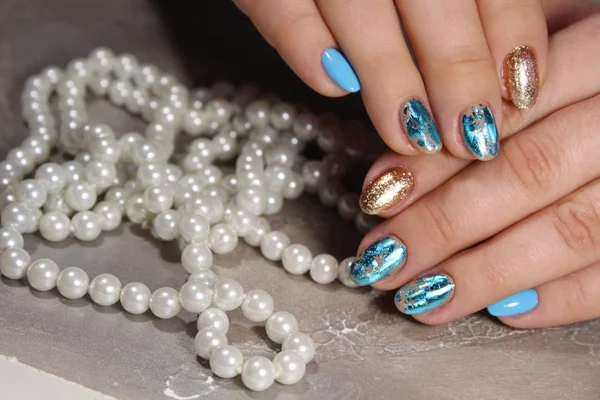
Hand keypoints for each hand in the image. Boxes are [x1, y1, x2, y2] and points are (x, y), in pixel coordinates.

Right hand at [234, 0, 551, 159]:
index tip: (517, 94)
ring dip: (390, 77)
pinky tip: (331, 86)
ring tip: (410, 136)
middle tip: (471, 134)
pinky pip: (282, 7)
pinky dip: (304, 45)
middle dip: (456, 70)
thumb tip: (501, 67)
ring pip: (360, 7)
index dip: (509, 35)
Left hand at [350, 14, 599, 327]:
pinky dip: (562, 299)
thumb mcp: (547, 49)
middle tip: (384, 260)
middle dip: (443, 225)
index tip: (376, 197)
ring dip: (485, 273)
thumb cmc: (587, 78)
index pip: (501, 114)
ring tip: (421, 299)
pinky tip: (503, 311)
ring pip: (571, 229)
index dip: (434, 161)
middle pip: (529, 174)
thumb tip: (409, 139)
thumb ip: (485, 86)